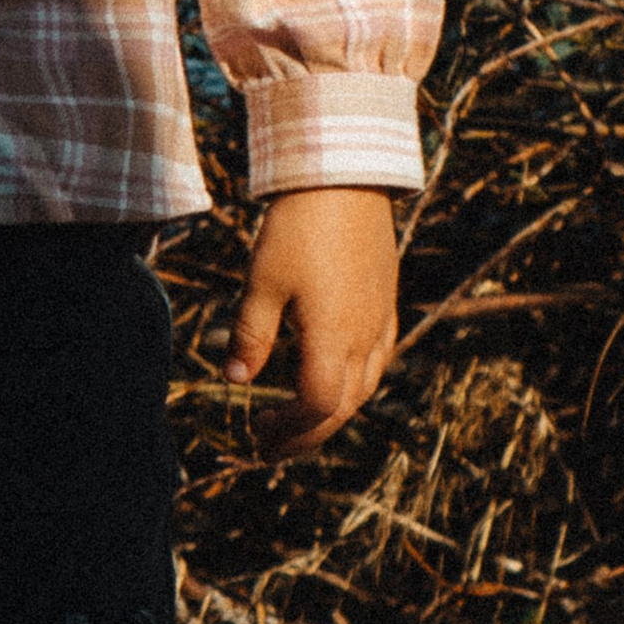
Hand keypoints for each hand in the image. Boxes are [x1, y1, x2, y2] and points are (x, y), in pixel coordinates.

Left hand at [223, 186, 399, 456]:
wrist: (344, 179)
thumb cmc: (298, 228)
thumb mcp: (262, 282)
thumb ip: (251, 336)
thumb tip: (237, 380)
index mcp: (334, 338)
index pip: (317, 407)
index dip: (289, 431)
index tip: (256, 435)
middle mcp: (366, 337)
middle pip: (343, 407)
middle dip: (306, 434)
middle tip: (269, 444)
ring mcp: (382, 320)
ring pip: (364, 387)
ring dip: (330, 413)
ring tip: (296, 420)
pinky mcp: (387, 303)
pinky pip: (378, 361)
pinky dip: (353, 383)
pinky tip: (331, 377)